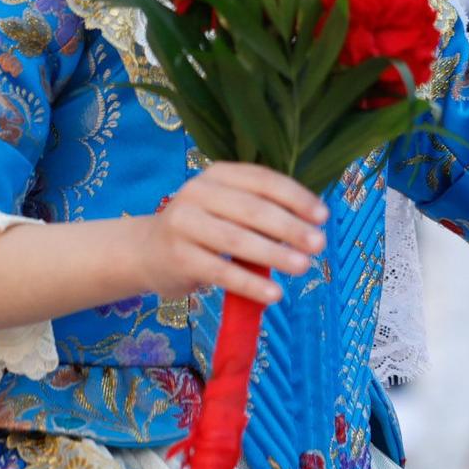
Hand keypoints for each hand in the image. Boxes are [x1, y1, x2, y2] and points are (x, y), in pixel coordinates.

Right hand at [136, 162, 328, 305]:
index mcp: (218, 174)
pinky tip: (274, 294)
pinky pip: (221, 271)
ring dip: (274, 254)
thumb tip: (312, 223)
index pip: (262, 180)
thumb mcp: (226, 207)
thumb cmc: (202, 228)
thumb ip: (261, 209)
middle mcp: (198, 192)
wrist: (146, 251)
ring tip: (303, 267)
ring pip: (237, 240)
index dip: (295, 197)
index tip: (323, 216)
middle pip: (252, 209)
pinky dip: (250, 284)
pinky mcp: (179, 257)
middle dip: (290, 227)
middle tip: (319, 244)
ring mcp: (184, 224)